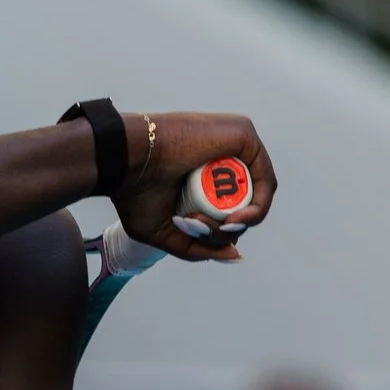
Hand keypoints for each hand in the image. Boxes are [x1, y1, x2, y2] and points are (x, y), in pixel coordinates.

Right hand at [109, 111, 275, 262]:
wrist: (124, 161)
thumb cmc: (133, 192)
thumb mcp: (167, 232)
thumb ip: (200, 247)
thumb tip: (236, 255)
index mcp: (204, 171)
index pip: (229, 206)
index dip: (221, 230)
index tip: (196, 231)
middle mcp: (222, 154)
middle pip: (246, 202)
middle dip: (228, 227)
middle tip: (199, 226)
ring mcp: (235, 142)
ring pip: (258, 192)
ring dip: (239, 221)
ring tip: (212, 223)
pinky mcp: (244, 134)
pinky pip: (265, 178)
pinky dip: (257, 205)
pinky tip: (236, 218)